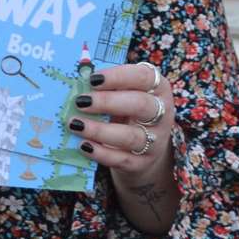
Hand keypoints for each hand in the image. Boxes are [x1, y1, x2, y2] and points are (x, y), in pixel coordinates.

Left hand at [67, 61, 173, 180]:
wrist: (144, 144)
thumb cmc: (128, 106)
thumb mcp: (124, 91)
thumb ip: (108, 84)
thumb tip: (77, 79)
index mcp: (158, 87)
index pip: (143, 77)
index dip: (118, 77)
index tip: (92, 79)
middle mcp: (162, 112)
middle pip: (140, 105)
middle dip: (107, 102)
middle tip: (81, 101)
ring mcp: (156, 140)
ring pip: (130, 136)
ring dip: (100, 131)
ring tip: (76, 124)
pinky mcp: (144, 162)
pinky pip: (123, 159)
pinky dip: (102, 153)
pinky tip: (84, 145)